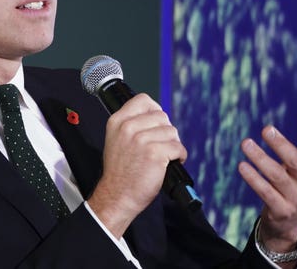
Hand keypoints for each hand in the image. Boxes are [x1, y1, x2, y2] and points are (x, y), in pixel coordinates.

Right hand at [88, 93, 186, 237]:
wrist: (117, 196)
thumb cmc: (120, 172)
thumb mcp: (116, 140)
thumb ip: (131, 125)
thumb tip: (154, 115)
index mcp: (117, 121)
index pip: (143, 100)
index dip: (154, 110)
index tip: (156, 122)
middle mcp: (128, 127)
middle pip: (162, 116)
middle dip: (166, 131)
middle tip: (160, 146)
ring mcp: (141, 140)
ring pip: (172, 132)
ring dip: (173, 145)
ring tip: (163, 157)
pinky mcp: (155, 153)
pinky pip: (178, 148)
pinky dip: (180, 156)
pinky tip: (169, 164)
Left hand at [238, 112, 296, 255]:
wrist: (289, 220)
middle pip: (295, 162)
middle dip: (281, 145)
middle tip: (265, 128)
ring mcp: (295, 199)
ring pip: (276, 176)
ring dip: (259, 158)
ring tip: (245, 142)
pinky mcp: (280, 210)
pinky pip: (265, 192)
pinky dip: (253, 179)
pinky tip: (242, 165)